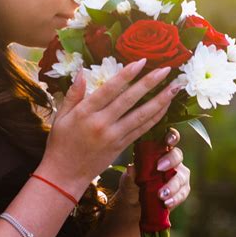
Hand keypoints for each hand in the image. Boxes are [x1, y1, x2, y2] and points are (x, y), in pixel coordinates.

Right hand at [43, 60, 178, 190]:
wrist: (65, 175)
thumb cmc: (60, 144)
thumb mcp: (61, 116)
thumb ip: (73, 94)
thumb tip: (81, 71)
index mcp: (85, 113)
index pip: (110, 89)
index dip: (127, 74)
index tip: (142, 61)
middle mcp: (102, 123)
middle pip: (130, 99)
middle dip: (150, 83)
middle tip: (167, 69)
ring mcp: (114, 136)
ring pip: (141, 115)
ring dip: (160, 100)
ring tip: (175, 87)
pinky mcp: (122, 147)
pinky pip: (142, 129)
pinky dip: (155, 117)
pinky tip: (165, 107)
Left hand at [114, 127, 190, 212]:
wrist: (134, 205)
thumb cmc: (131, 185)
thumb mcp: (127, 181)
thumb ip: (130, 175)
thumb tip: (131, 168)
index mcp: (158, 151)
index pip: (169, 138)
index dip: (171, 136)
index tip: (168, 140)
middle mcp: (171, 161)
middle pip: (177, 155)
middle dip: (170, 160)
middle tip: (159, 168)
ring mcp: (178, 175)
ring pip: (182, 176)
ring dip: (172, 185)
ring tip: (161, 195)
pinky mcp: (182, 190)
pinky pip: (183, 193)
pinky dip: (175, 198)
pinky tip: (167, 203)